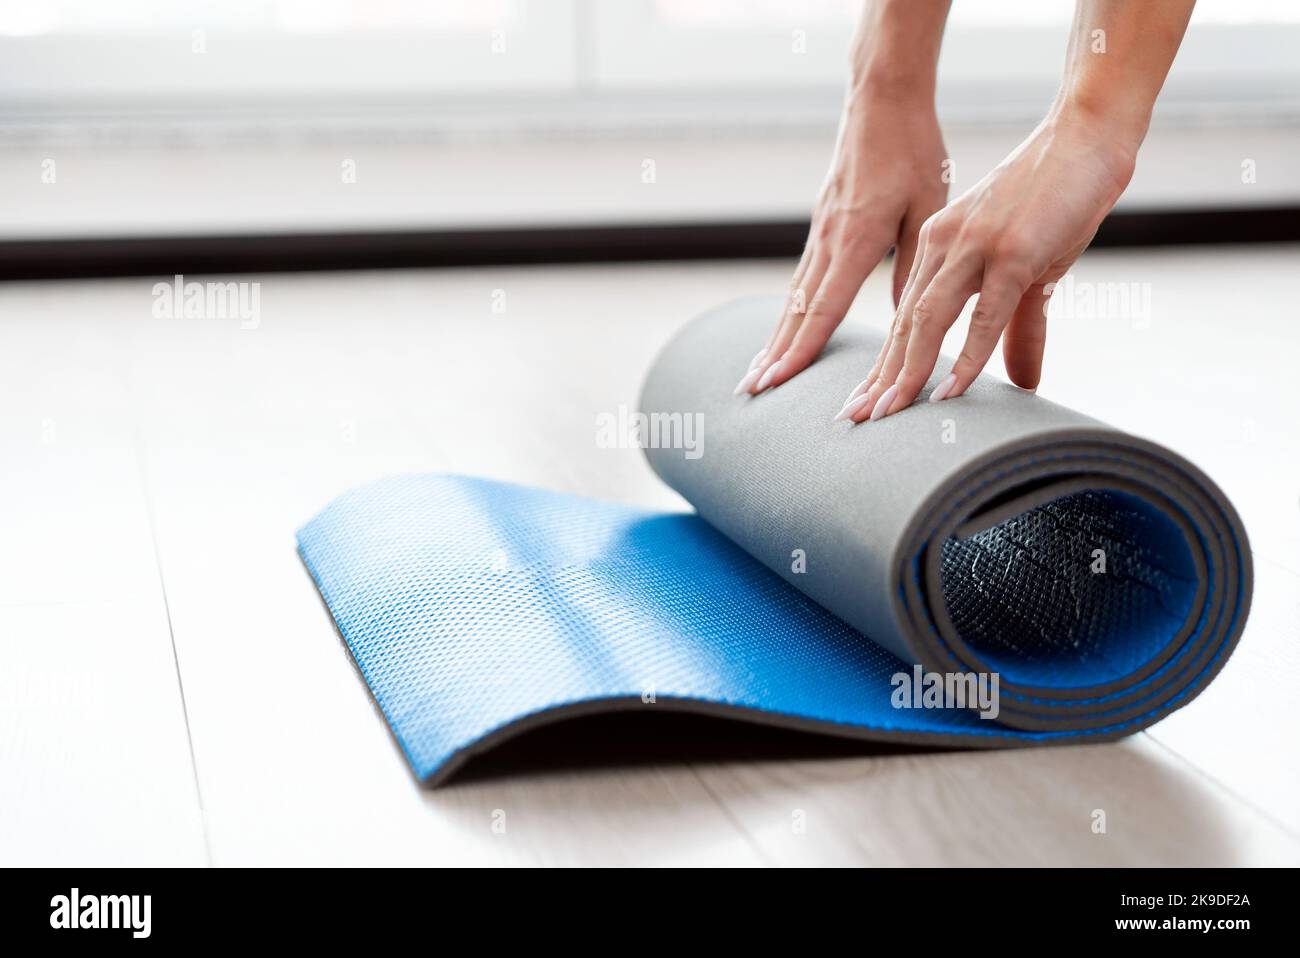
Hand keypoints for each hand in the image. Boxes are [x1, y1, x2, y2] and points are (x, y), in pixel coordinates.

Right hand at [736, 88, 947, 395]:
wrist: (882, 101)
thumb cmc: (915, 152)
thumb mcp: (929, 209)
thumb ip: (915, 267)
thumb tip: (909, 320)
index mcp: (857, 240)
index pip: (823, 307)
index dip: (801, 349)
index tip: (777, 381)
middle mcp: (829, 241)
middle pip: (795, 310)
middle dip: (773, 354)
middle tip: (750, 392)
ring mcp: (821, 233)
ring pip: (793, 297)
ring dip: (775, 338)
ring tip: (758, 372)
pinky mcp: (822, 226)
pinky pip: (801, 278)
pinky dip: (789, 312)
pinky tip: (784, 329)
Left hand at [837, 106, 1137, 422]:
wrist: (1088, 138)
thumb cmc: (1057, 201)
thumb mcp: (1030, 272)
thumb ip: (1018, 330)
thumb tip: (1020, 383)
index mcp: (937, 246)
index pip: (903, 317)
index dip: (882, 364)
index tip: (862, 403)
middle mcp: (944, 245)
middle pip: (903, 323)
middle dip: (879, 376)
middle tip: (854, 419)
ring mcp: (975, 247)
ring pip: (928, 319)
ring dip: (908, 372)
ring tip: (890, 414)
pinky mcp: (1012, 251)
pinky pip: (983, 313)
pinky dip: (966, 356)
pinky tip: (950, 391)